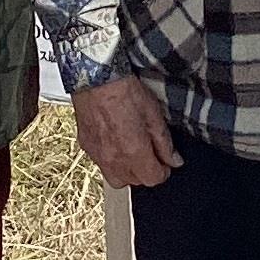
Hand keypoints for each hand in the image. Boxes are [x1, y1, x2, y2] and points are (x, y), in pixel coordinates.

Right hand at [73, 74, 179, 188]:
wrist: (95, 76)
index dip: (163, 171)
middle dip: (145, 171)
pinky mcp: (86, 146)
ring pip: (115, 178)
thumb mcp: (154, 113)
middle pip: (135, 182)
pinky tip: (115, 142)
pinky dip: (111, 160)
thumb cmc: (124, 90)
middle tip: (149, 153)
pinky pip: (101, 164)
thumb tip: (173, 160)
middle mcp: (114, 159)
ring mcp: (97, 154)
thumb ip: (164, 142)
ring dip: (127, 171)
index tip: (165, 162)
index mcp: (134, 152)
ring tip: (132, 151)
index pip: (153, 179)